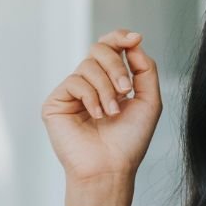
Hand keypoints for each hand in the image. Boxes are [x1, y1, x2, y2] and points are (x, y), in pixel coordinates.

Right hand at [41, 29, 162, 205]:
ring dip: (106, 88)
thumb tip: (134, 43)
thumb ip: (145, 70)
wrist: (110, 167)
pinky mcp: (56, 102)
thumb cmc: (129, 141)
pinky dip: (91, 97)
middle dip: (116, 66)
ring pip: (88, 65)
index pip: (111, 48)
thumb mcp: (149, 101)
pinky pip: (74, 81)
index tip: (135, 39)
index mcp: (111, 82)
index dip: (120, 37)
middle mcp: (91, 84)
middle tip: (126, 91)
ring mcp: (72, 92)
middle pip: (99, 49)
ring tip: (112, 113)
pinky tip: (96, 115)